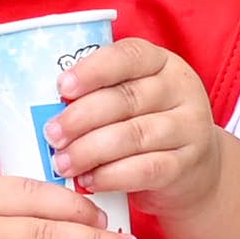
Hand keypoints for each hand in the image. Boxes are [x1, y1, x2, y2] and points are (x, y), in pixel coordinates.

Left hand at [50, 41, 228, 208]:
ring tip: (62, 163)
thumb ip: (99, 95)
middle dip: (81, 117)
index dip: (93, 70)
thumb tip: (47, 109)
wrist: (192, 169)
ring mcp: (188, 127)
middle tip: (51, 134)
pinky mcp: (186, 164)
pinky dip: (112, 176)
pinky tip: (89, 182)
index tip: (61, 87)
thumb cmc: (145, 125)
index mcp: (161, 63)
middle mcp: (180, 89)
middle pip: (126, 99)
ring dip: (91, 150)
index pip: (128, 56)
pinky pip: (146, 169)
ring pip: (134, 135)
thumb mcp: (130, 100)